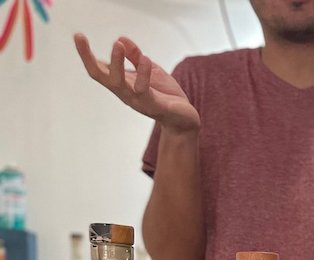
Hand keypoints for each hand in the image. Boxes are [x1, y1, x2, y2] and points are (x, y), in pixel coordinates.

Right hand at [74, 33, 199, 133]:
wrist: (184, 118)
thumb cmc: (165, 95)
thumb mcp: (150, 70)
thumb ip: (136, 56)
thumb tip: (121, 39)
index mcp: (122, 83)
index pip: (98, 69)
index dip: (86, 54)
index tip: (78, 36)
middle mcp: (124, 92)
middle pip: (99, 76)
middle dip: (87, 57)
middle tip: (79, 36)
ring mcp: (136, 99)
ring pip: (117, 83)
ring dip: (116, 63)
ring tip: (117, 44)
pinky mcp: (152, 104)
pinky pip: (143, 89)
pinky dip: (143, 73)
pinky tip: (145, 59)